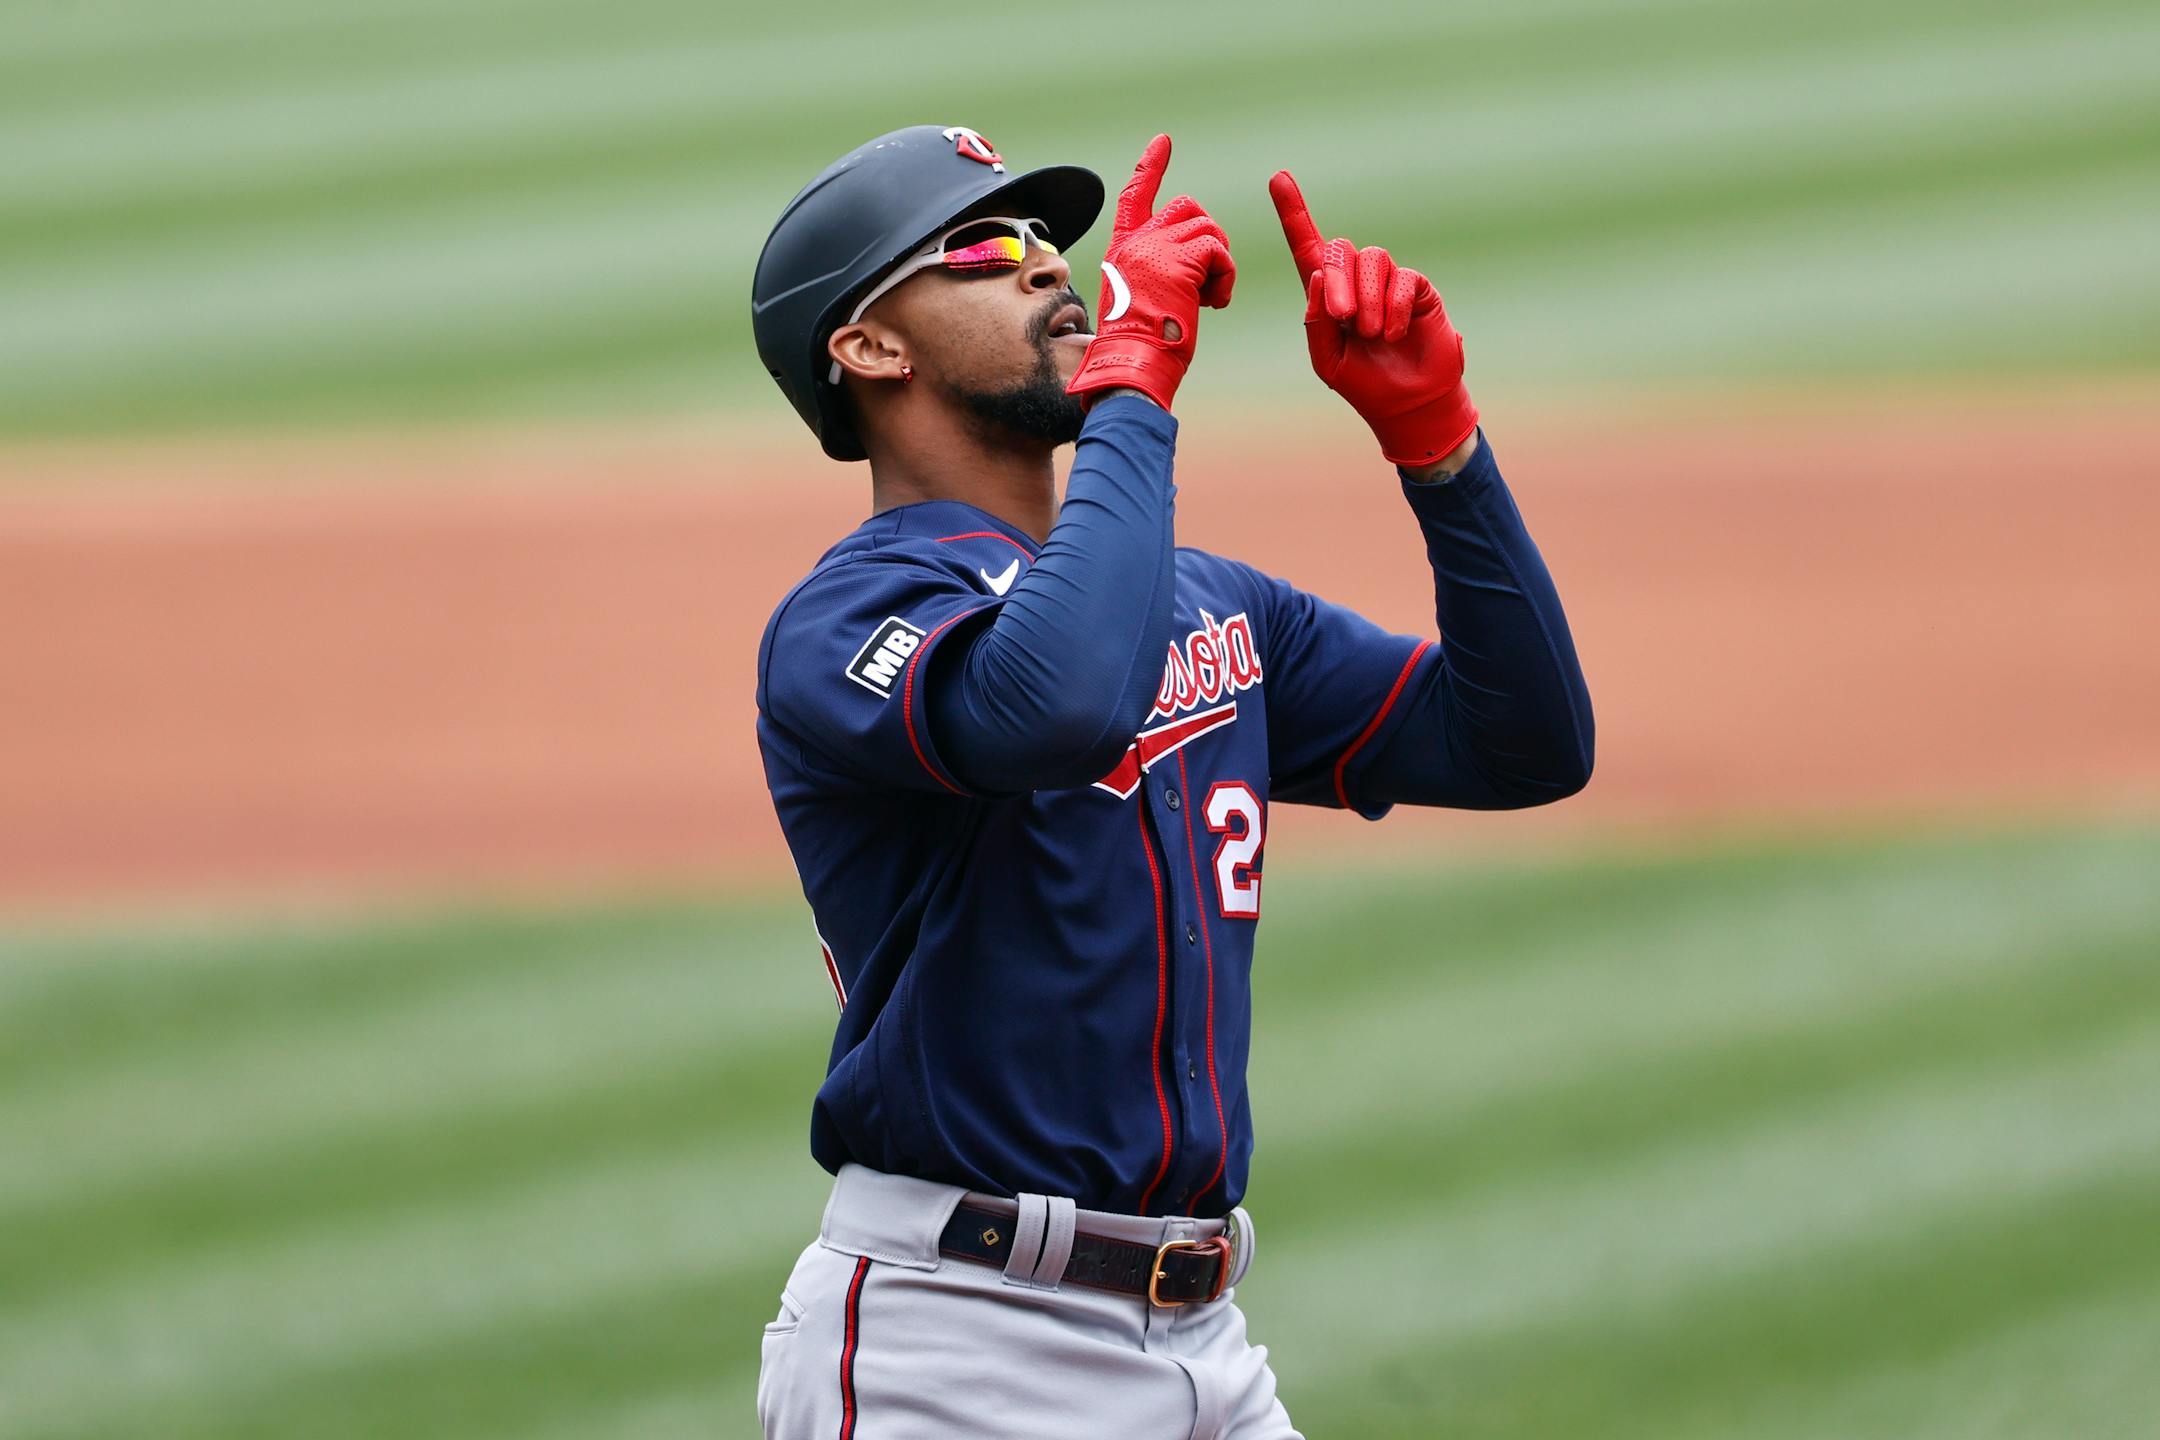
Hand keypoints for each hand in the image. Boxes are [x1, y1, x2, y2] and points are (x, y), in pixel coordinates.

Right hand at [1066, 134, 1235, 411]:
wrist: (1131, 365)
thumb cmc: (1137, 349)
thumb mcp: (1139, 300)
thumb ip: (1157, 272)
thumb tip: (1192, 265)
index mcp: (1122, 251)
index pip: (1135, 196)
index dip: (1151, 168)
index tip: (1163, 142)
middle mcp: (1136, 242)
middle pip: (1189, 209)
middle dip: (1209, 239)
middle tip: (1208, 282)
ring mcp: (1155, 248)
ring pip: (1209, 230)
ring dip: (1220, 264)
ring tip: (1209, 299)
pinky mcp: (1179, 261)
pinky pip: (1219, 251)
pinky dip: (1226, 276)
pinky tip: (1214, 303)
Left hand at [1268, 170, 1478, 466]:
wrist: (1408, 405)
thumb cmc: (1364, 384)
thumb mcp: (1326, 360)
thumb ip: (1314, 321)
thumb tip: (1316, 277)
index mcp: (1328, 297)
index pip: (1307, 247)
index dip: (1293, 212)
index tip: (1278, 178)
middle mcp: (1357, 282)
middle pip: (1339, 250)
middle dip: (1337, 281)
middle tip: (1344, 318)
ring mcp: (1388, 282)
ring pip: (1372, 258)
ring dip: (1368, 298)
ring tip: (1372, 334)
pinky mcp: (1417, 289)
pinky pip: (1403, 278)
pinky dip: (1394, 306)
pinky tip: (1394, 333)